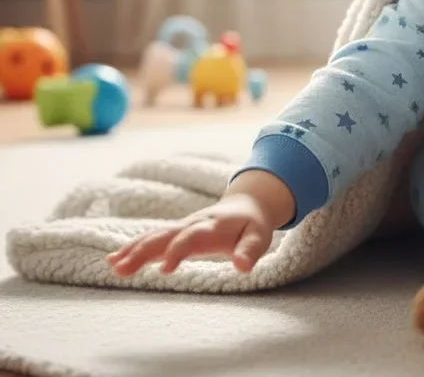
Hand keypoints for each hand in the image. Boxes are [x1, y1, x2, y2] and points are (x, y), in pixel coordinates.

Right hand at [105, 193, 275, 275]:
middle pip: (165, 235)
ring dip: (133, 250)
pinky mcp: (174, 231)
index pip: (191, 237)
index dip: (177, 250)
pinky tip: (113, 260)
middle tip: (123, 269)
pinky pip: (151, 238)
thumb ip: (250, 251)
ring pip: (154, 236)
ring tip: (113, 266)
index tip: (164, 269)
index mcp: (212, 226)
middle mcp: (192, 223)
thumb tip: (242, 267)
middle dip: (144, 251)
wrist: (247, 205)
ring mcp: (181, 226)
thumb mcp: (259, 237)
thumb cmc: (252, 226)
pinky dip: (132, 247)